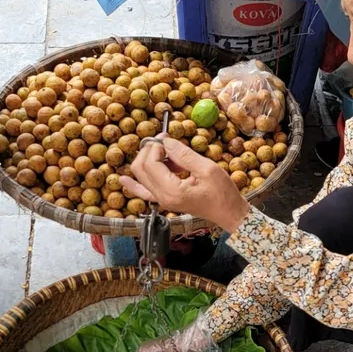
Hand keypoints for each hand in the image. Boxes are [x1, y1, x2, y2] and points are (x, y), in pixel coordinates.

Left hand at [121, 136, 250, 232]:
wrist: (229, 212)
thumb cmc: (223, 193)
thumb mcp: (206, 169)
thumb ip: (183, 154)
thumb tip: (166, 141)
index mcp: (172, 191)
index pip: (150, 163)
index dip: (156, 146)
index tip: (168, 139)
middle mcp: (162, 198)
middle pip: (140, 169)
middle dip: (149, 151)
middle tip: (164, 142)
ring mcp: (162, 200)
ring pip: (140, 177)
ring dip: (147, 160)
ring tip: (166, 153)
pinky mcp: (165, 200)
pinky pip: (143, 191)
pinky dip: (134, 183)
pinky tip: (123, 178)